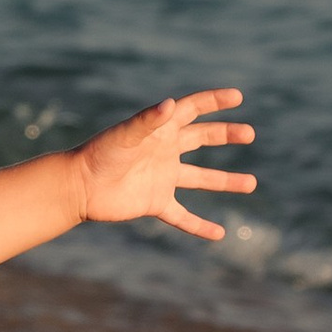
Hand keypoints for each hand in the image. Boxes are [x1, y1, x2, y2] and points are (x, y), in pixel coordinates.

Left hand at [71, 88, 257, 241]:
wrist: (79, 187)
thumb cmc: (99, 154)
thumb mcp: (125, 135)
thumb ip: (147, 120)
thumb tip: (171, 104)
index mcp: (161, 130)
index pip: (193, 110)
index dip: (214, 101)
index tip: (237, 97)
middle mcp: (166, 152)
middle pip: (203, 139)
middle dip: (227, 134)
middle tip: (249, 134)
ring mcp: (163, 178)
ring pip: (202, 179)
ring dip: (226, 181)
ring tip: (252, 183)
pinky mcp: (157, 203)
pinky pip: (183, 216)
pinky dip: (200, 227)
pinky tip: (219, 234)